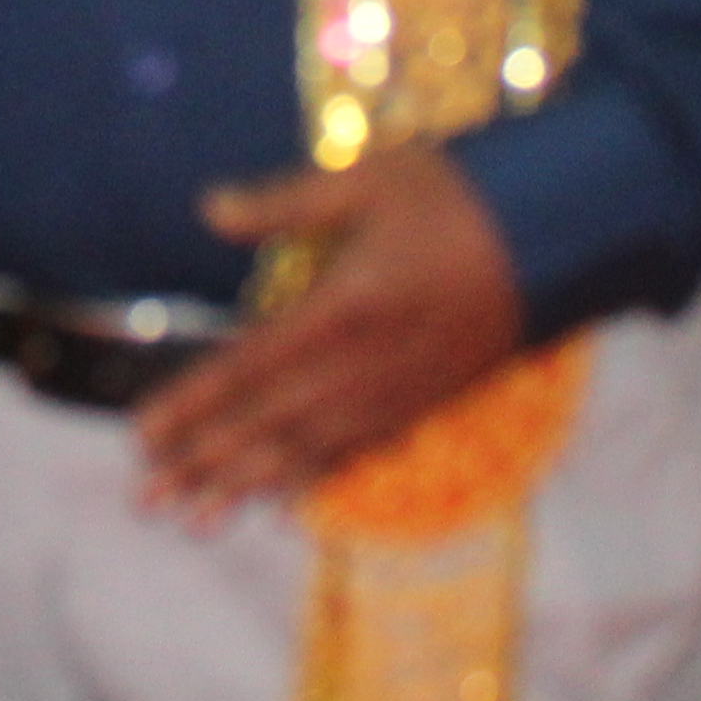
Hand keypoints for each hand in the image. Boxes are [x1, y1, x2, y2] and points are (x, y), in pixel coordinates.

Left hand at [131, 145, 524, 520]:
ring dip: (246, 485)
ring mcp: (395, 393)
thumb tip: (206, 208)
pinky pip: (356, 452)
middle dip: (203, 464)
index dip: (193, 404)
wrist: (556, 237)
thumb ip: (284, 202)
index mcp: (342, 309)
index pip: (248, 368)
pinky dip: (313, 480)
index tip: (143, 434)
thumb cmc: (456, 198)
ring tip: (196, 521)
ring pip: (307, 451)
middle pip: (267, 425)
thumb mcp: (367, 179)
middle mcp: (363, 366)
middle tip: (147, 501)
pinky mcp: (423, 402)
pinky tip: (281, 502)